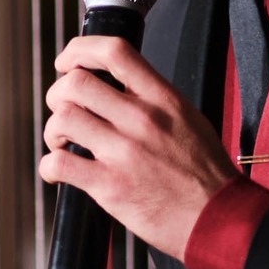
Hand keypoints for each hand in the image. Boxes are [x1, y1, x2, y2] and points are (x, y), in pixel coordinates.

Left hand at [40, 36, 237, 258]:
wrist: (218, 218)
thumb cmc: (205, 173)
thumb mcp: (188, 119)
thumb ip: (154, 100)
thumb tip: (119, 87)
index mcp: (162, 99)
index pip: (115, 52)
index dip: (80, 50)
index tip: (68, 63)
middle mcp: (142, 119)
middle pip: (76, 83)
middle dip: (57, 94)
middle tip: (62, 109)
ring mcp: (124, 152)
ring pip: (63, 119)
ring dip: (53, 130)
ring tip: (63, 142)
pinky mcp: (110, 186)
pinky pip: (59, 163)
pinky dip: (50, 166)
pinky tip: (59, 171)